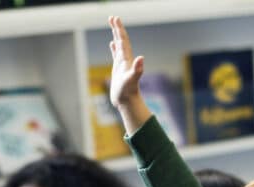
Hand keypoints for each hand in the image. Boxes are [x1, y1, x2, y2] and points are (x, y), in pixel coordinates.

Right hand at [108, 15, 152, 133]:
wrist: (128, 102)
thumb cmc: (128, 92)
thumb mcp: (132, 80)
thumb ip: (137, 69)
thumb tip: (141, 58)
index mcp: (127, 59)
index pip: (123, 41)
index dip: (119, 29)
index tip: (115, 19)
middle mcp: (126, 60)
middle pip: (121, 40)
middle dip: (117, 28)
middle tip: (112, 17)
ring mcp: (122, 64)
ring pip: (119, 46)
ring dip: (116, 36)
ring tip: (113, 26)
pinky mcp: (119, 70)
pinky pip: (116, 55)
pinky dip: (114, 48)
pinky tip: (112, 44)